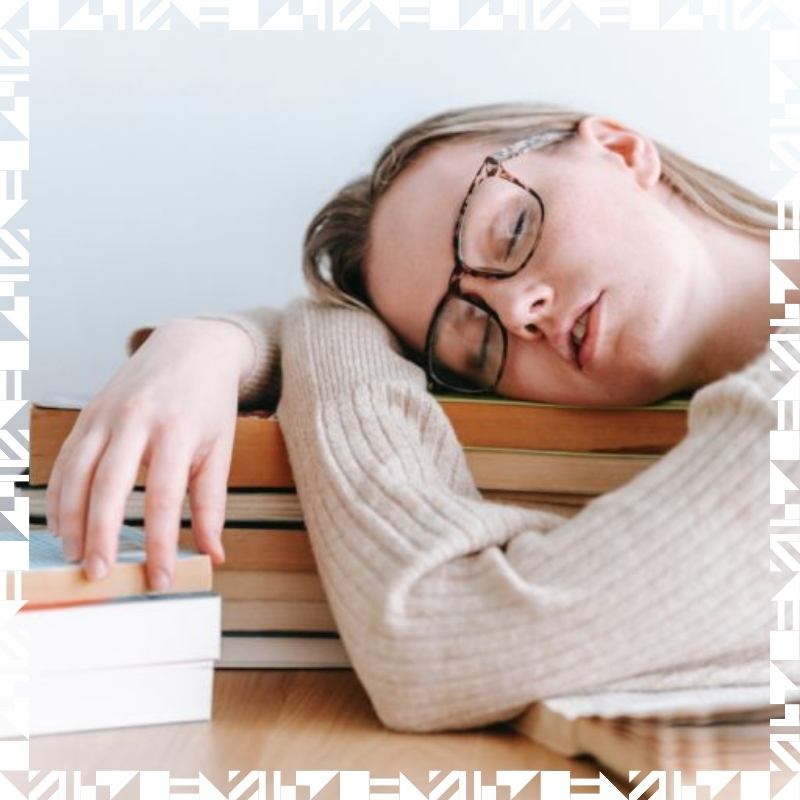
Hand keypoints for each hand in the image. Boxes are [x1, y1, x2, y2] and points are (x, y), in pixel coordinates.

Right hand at [45, 318, 255, 589]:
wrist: (191, 347)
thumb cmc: (209, 402)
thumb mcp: (220, 448)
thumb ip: (213, 503)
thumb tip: (213, 553)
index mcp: (177, 429)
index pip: (164, 497)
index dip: (160, 542)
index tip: (160, 578)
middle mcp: (136, 420)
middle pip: (110, 485)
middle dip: (101, 535)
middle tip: (99, 574)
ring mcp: (106, 413)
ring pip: (77, 472)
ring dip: (70, 519)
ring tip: (75, 556)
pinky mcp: (88, 412)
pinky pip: (65, 459)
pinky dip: (59, 494)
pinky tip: (62, 524)